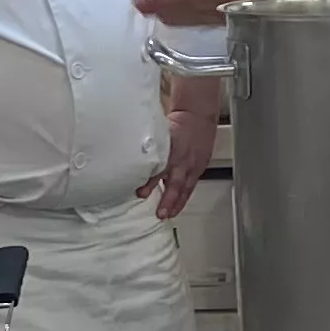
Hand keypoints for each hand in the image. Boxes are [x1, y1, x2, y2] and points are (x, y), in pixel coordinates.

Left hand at [142, 73, 222, 220]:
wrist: (197, 115)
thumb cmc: (177, 123)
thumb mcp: (160, 133)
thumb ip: (149, 148)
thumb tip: (131, 159)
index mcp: (171, 151)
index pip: (159, 170)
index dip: (150, 183)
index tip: (140, 193)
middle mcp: (183, 160)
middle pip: (175, 184)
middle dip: (167, 200)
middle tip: (160, 213)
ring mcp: (193, 166)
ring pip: (185, 189)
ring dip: (176, 203)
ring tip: (168, 215)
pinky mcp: (199, 168)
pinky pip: (191, 186)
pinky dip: (183, 197)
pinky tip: (177, 206)